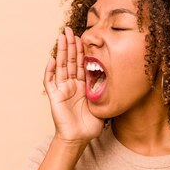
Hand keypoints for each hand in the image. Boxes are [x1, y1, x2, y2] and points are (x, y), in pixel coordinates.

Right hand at [43, 27, 103, 143]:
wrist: (79, 139)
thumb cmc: (90, 125)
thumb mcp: (103, 105)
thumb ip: (106, 92)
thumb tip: (120, 80)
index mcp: (83, 85)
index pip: (82, 63)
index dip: (82, 50)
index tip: (83, 37)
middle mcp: (71, 85)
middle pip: (70, 61)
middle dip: (70, 45)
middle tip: (70, 30)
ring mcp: (62, 89)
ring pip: (61, 66)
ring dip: (60, 51)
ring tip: (61, 36)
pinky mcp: (54, 96)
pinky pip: (50, 81)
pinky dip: (50, 70)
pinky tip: (52, 59)